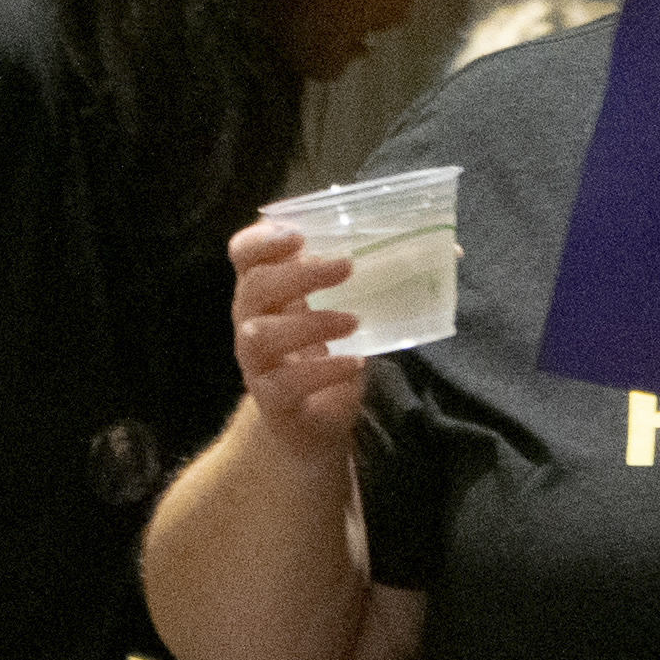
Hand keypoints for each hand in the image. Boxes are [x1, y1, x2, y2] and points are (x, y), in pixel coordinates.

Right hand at [228, 222, 368, 456]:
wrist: (313, 425)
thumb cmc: (325, 355)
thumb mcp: (335, 310)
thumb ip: (352, 281)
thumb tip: (416, 246)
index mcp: (266, 293)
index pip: (244, 256)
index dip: (261, 240)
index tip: (297, 233)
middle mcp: (250, 323)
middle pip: (254, 288)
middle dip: (297, 274)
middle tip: (346, 266)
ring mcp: (256, 365)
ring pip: (259, 335)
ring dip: (310, 322)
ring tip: (354, 321)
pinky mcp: (270, 401)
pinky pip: (285, 384)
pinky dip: (323, 370)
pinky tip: (353, 362)